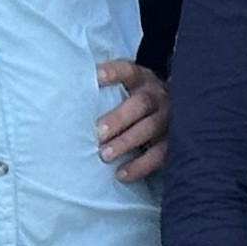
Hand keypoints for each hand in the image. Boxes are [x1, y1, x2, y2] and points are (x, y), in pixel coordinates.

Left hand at [94, 60, 167, 180]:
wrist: (177, 112)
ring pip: (151, 128)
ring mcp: (170, 119)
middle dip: (119, 118)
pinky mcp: (175, 142)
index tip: (96, 77)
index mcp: (143, 80)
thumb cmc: (137, 102)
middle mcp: (159, 96)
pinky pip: (160, 154)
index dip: (113, 72)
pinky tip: (121, 174)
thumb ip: (108, 90)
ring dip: (127, 141)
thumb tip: (69, 92)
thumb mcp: (129, 88)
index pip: (128, 71)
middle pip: (141, 104)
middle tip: (98, 133)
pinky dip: (140, 165)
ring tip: (105, 155)